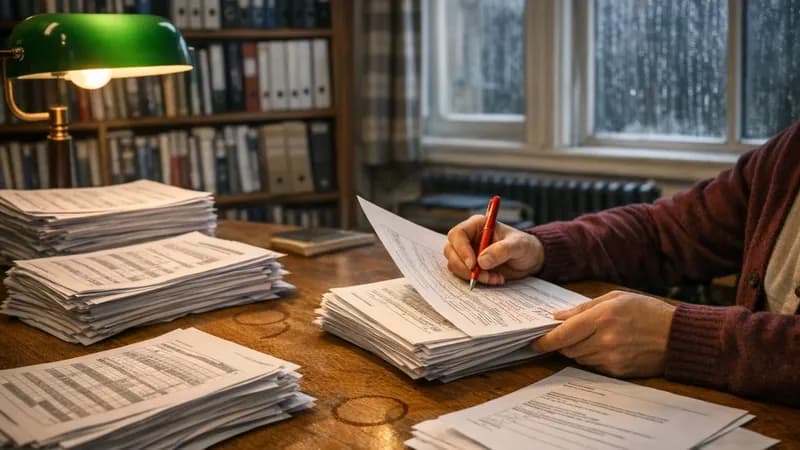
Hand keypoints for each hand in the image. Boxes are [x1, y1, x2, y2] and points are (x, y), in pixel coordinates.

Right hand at [443, 215, 543, 285]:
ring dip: (471, 275)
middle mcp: (469, 238)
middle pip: (451, 250)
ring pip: (454, 264)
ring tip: (494, 277)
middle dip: (464, 266)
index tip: (473, 264)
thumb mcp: (518, 246)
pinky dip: (477, 280)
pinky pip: (463, 274)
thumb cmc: (525, 247)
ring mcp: (468, 252)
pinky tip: (494, 279)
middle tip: (482, 275)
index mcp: (478, 225)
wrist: (530, 260)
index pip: (458, 234)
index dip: (461, 249)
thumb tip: (481, 261)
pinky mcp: (470, 266)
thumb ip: (502, 250)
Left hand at [532, 290, 675, 377]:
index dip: (546, 340)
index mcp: (603, 317)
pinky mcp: (618, 371)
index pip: (564, 333)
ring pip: (579, 358)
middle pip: (568, 348)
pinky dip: (591, 358)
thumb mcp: (616, 298)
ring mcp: (612, 358)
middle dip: (562, 343)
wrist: (677, 336)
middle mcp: (605, 340)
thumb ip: (584, 307)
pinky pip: (593, 367)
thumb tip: (558, 317)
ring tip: (591, 338)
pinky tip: (604, 348)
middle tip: (564, 335)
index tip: (535, 342)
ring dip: (577, 350)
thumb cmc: (647, 311)